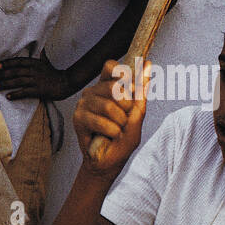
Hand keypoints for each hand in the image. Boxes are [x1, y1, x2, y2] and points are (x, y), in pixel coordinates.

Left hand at [0, 53, 73, 101]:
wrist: (66, 83)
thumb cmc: (53, 73)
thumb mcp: (45, 62)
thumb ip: (39, 57)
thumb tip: (38, 49)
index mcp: (34, 63)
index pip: (18, 61)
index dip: (7, 63)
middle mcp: (34, 70)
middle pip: (15, 71)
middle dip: (2, 74)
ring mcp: (37, 80)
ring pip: (18, 81)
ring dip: (5, 84)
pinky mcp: (39, 90)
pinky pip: (25, 92)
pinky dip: (16, 94)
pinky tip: (8, 96)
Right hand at [74, 60, 147, 175]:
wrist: (110, 161)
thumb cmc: (123, 138)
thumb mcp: (138, 114)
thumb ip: (141, 91)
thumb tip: (147, 64)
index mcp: (107, 86)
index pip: (111, 66)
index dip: (121, 72)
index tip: (131, 86)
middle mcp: (93, 92)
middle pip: (114, 86)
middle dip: (127, 106)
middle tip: (124, 119)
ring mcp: (84, 104)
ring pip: (108, 106)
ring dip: (120, 122)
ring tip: (117, 129)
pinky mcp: (78, 118)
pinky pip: (100, 121)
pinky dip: (112, 131)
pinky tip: (109, 136)